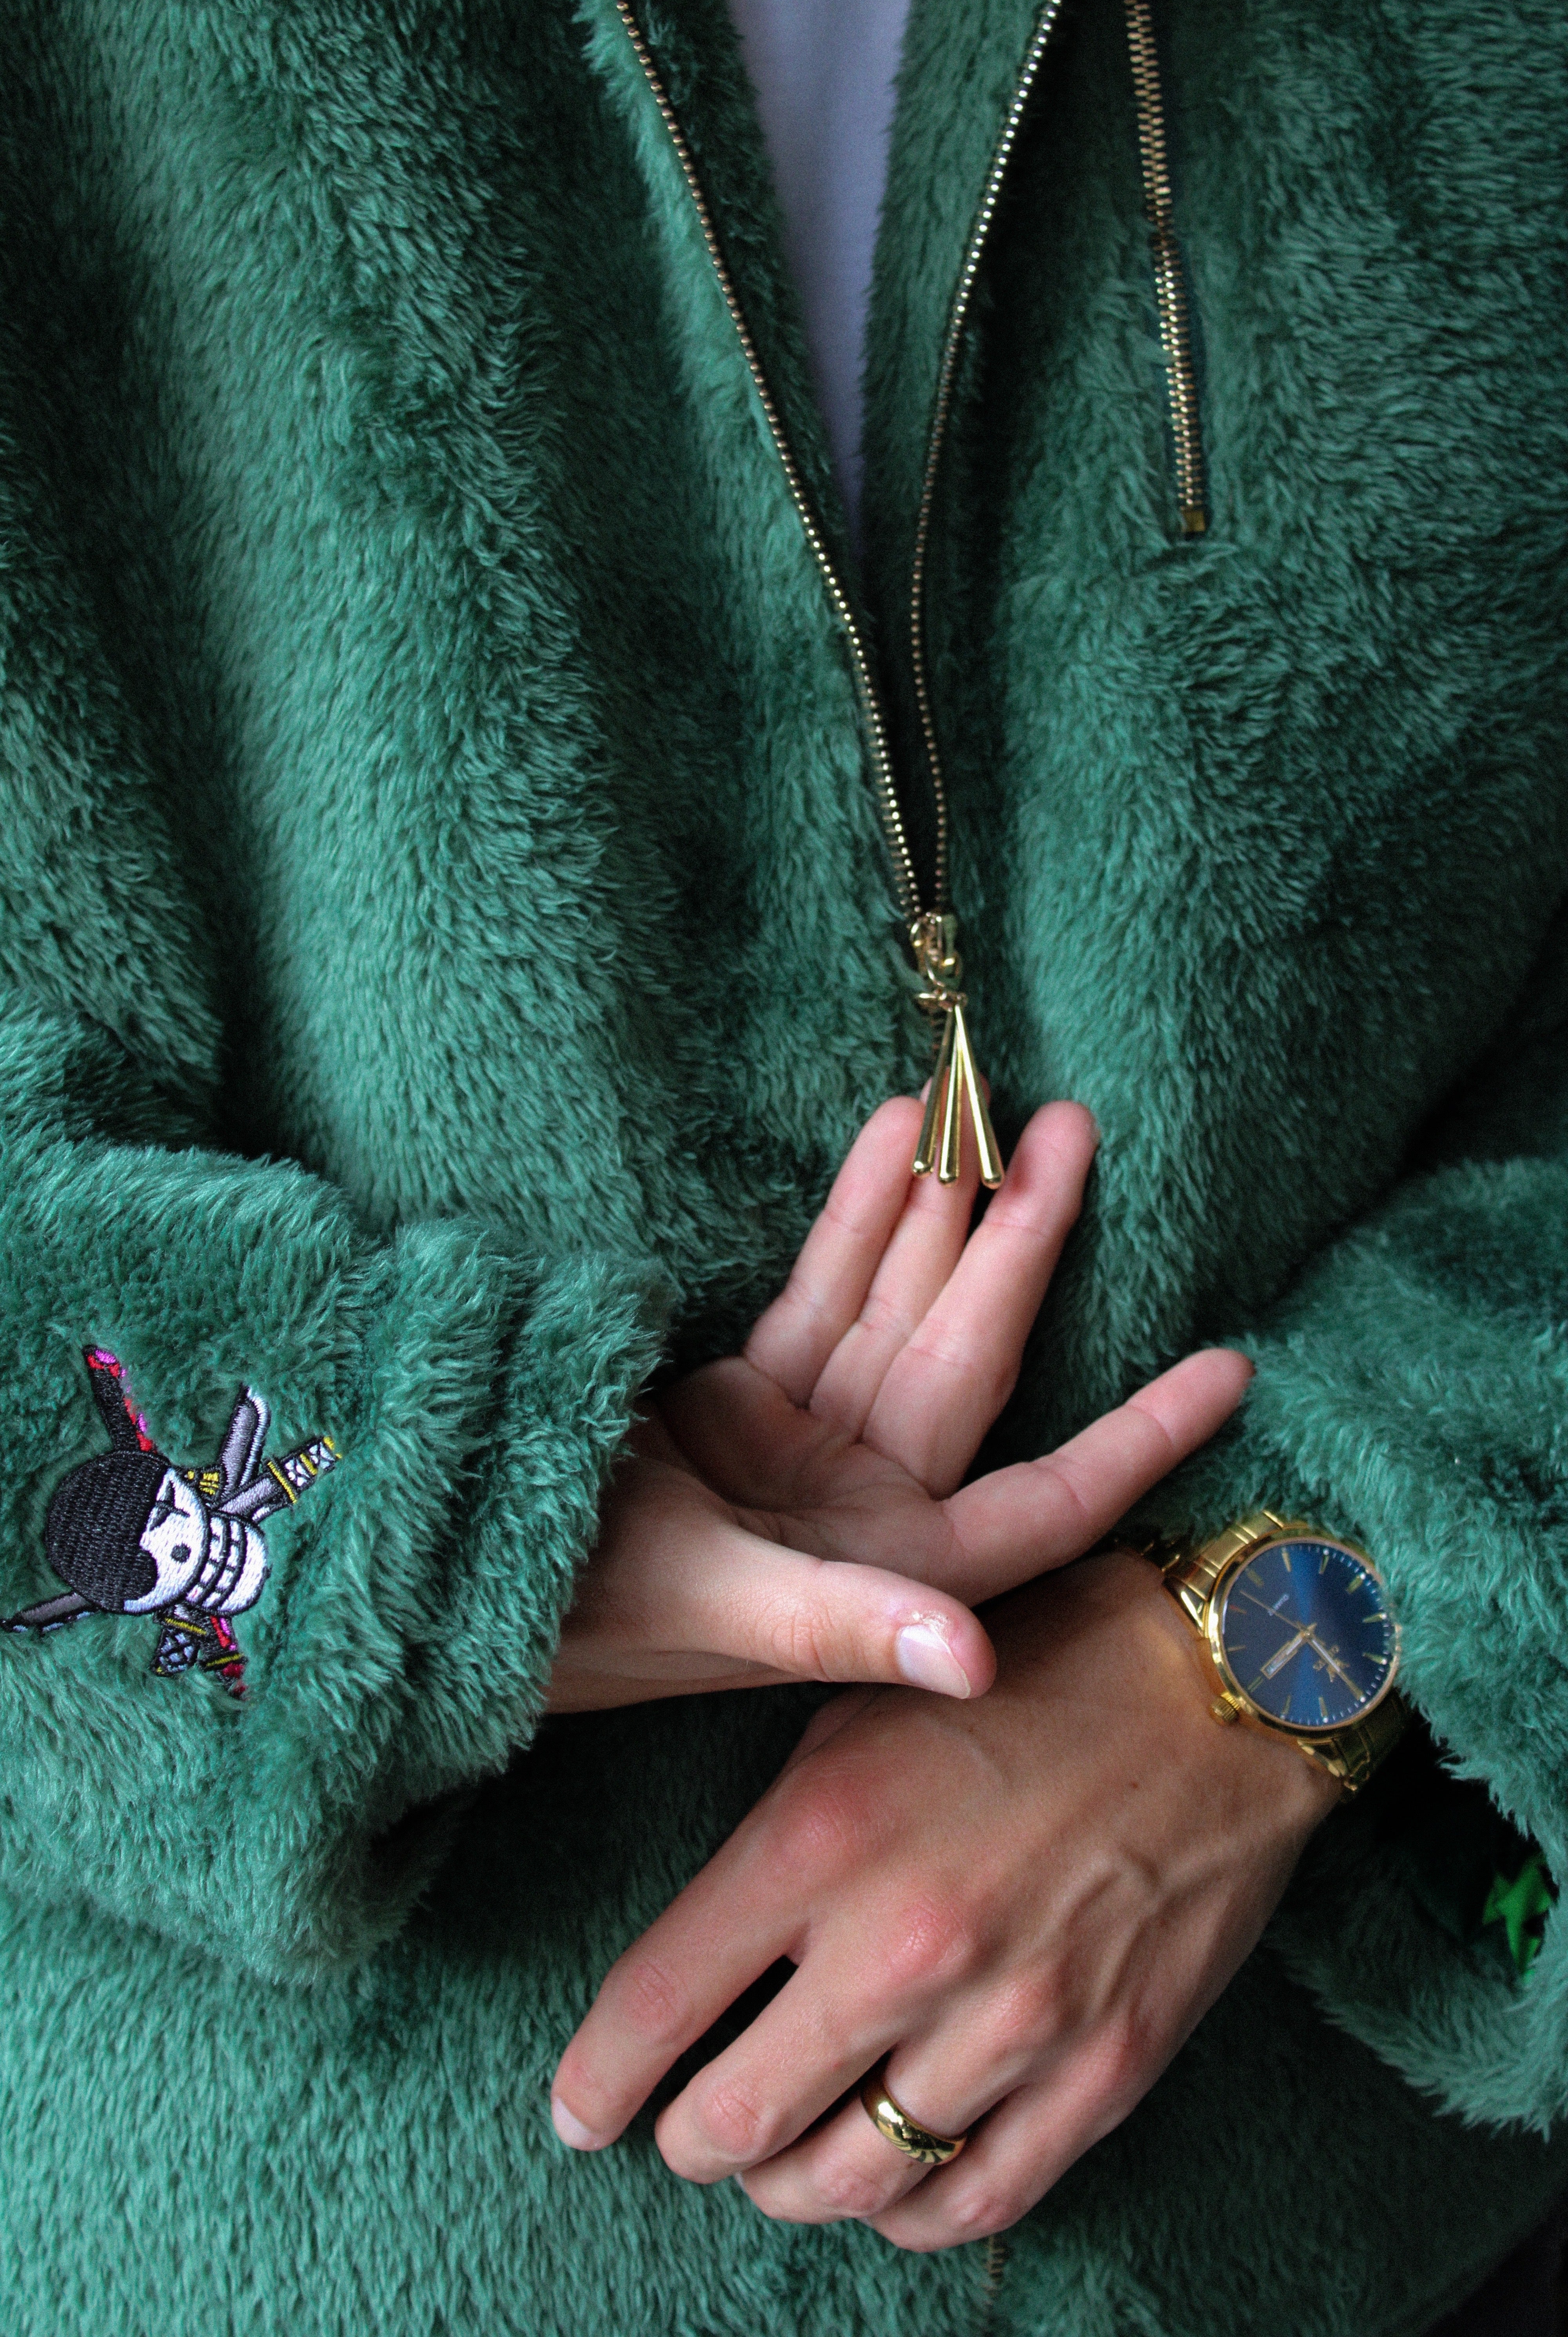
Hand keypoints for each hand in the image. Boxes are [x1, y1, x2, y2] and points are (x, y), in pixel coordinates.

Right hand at [549, 1098, 1251, 1711]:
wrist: (452, 1570)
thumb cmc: (578, 1618)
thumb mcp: (707, 1607)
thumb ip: (843, 1623)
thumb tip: (975, 1662)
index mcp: (887, 1573)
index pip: (1047, 1503)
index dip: (1140, 1441)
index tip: (1233, 1371)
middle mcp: (864, 1505)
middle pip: (970, 1362)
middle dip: (1021, 1246)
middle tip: (1075, 1129)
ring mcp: (803, 1444)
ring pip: (895, 1307)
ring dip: (938, 1210)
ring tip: (986, 1103)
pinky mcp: (738, 1398)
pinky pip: (819, 1294)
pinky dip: (853, 1219)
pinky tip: (891, 1139)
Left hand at [550, 1552, 1337, 2245]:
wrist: (1220, 1686)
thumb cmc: (1029, 1678)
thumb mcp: (863, 1716)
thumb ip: (779, 1846)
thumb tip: (710, 1960)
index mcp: (822, 1839)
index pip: (656, 2004)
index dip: (594, 2079)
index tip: (576, 2110)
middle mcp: (903, 1944)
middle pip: (734, 2122)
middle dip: (689, 2141)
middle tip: (685, 2131)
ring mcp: (1007, 2021)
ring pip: (846, 2180)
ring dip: (791, 2185)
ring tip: (782, 2160)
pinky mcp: (1099, 2071)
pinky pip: (973, 2204)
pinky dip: (909, 2213)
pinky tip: (890, 2183)